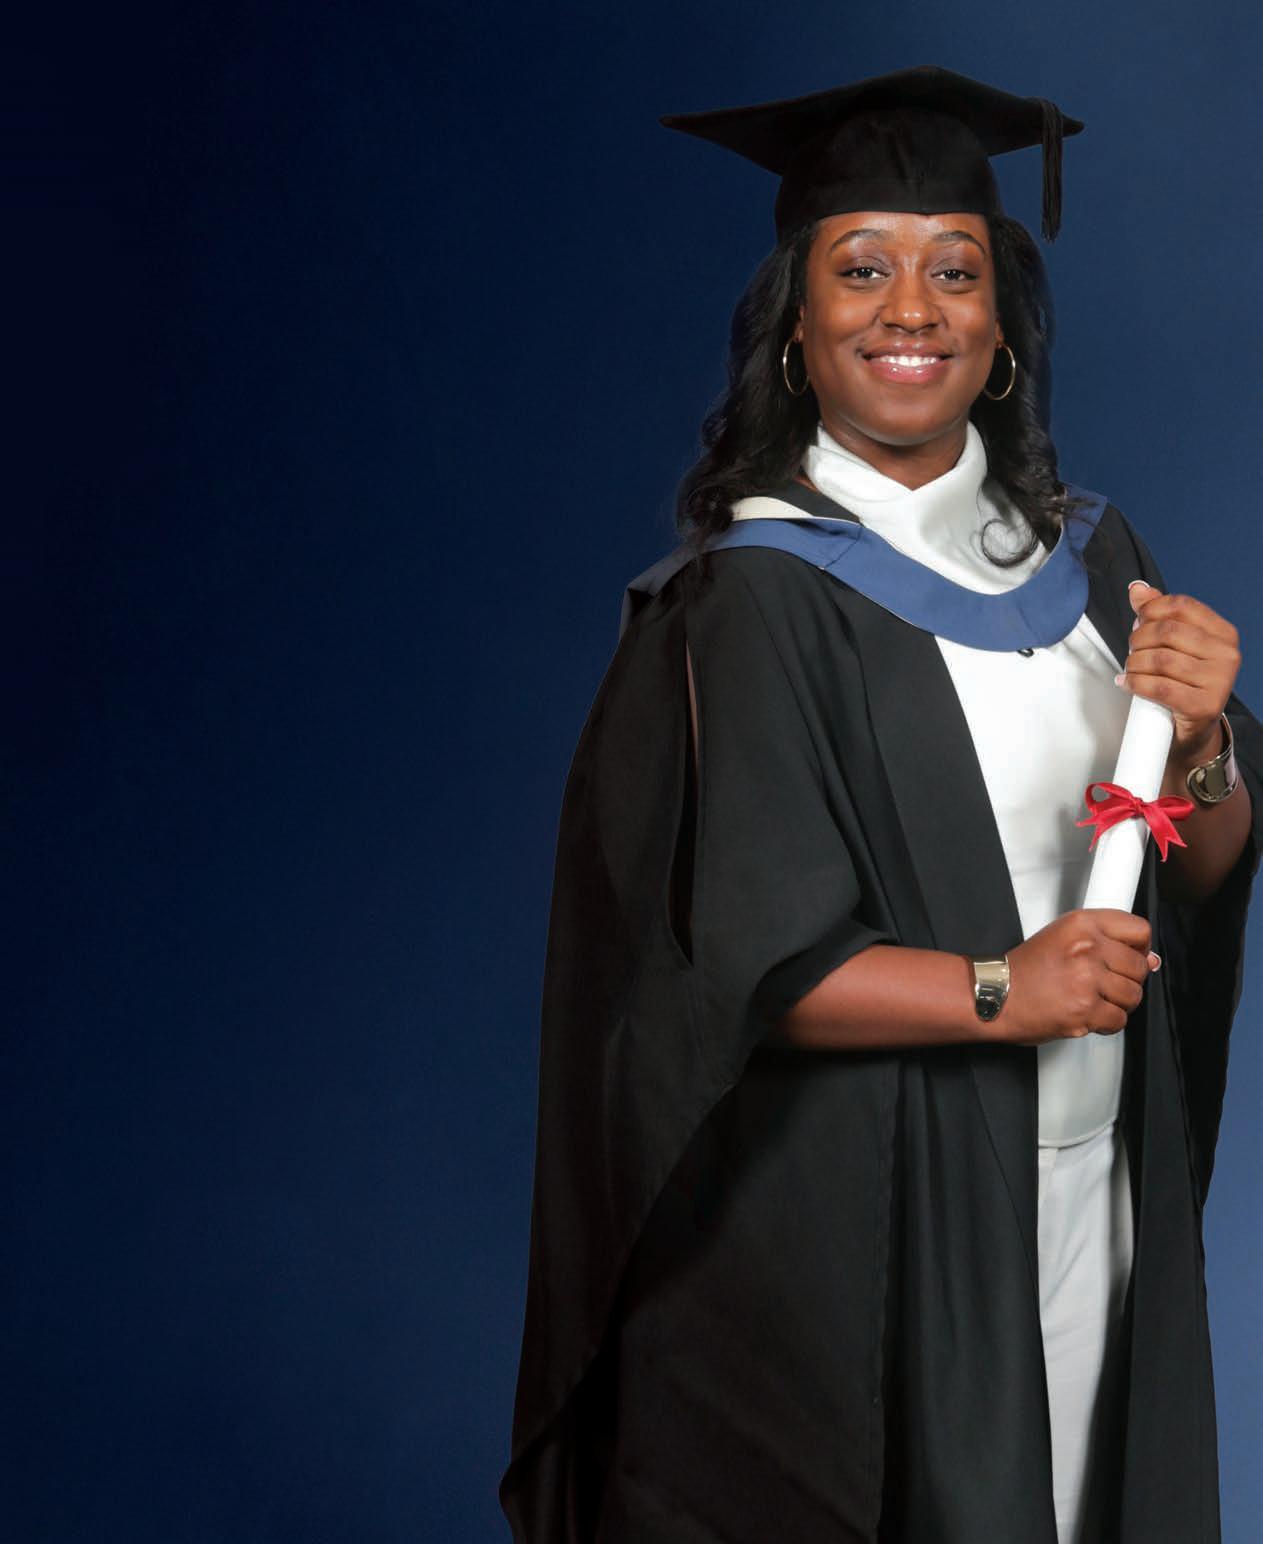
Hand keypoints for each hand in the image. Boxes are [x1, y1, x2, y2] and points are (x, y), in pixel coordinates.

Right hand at [984, 908, 1159, 1046]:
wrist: (996, 996)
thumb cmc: (1024, 970)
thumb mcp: (1062, 937)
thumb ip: (1105, 941)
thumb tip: (1150, 959)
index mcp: (1081, 924)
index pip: (1139, 930)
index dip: (1140, 947)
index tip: (1132, 956)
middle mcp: (1087, 948)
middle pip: (1139, 966)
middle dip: (1126, 979)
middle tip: (1102, 983)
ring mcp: (1087, 980)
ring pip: (1133, 995)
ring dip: (1117, 1003)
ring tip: (1092, 999)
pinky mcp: (1086, 1010)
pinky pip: (1119, 1019)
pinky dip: (1106, 1023)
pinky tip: (1087, 1014)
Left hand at [1120, 581, 1241, 760]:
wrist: (1191, 731)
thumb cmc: (1182, 684)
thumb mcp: (1174, 646)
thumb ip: (1157, 614)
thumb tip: (1137, 588)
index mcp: (1224, 634)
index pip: (1181, 606)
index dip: (1150, 610)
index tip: (1138, 622)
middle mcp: (1227, 655)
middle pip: (1167, 631)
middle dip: (1138, 639)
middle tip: (1132, 652)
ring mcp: (1219, 682)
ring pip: (1160, 659)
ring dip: (1134, 664)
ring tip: (1131, 670)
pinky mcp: (1204, 706)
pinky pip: (1159, 687)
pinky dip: (1135, 683)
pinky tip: (1127, 684)